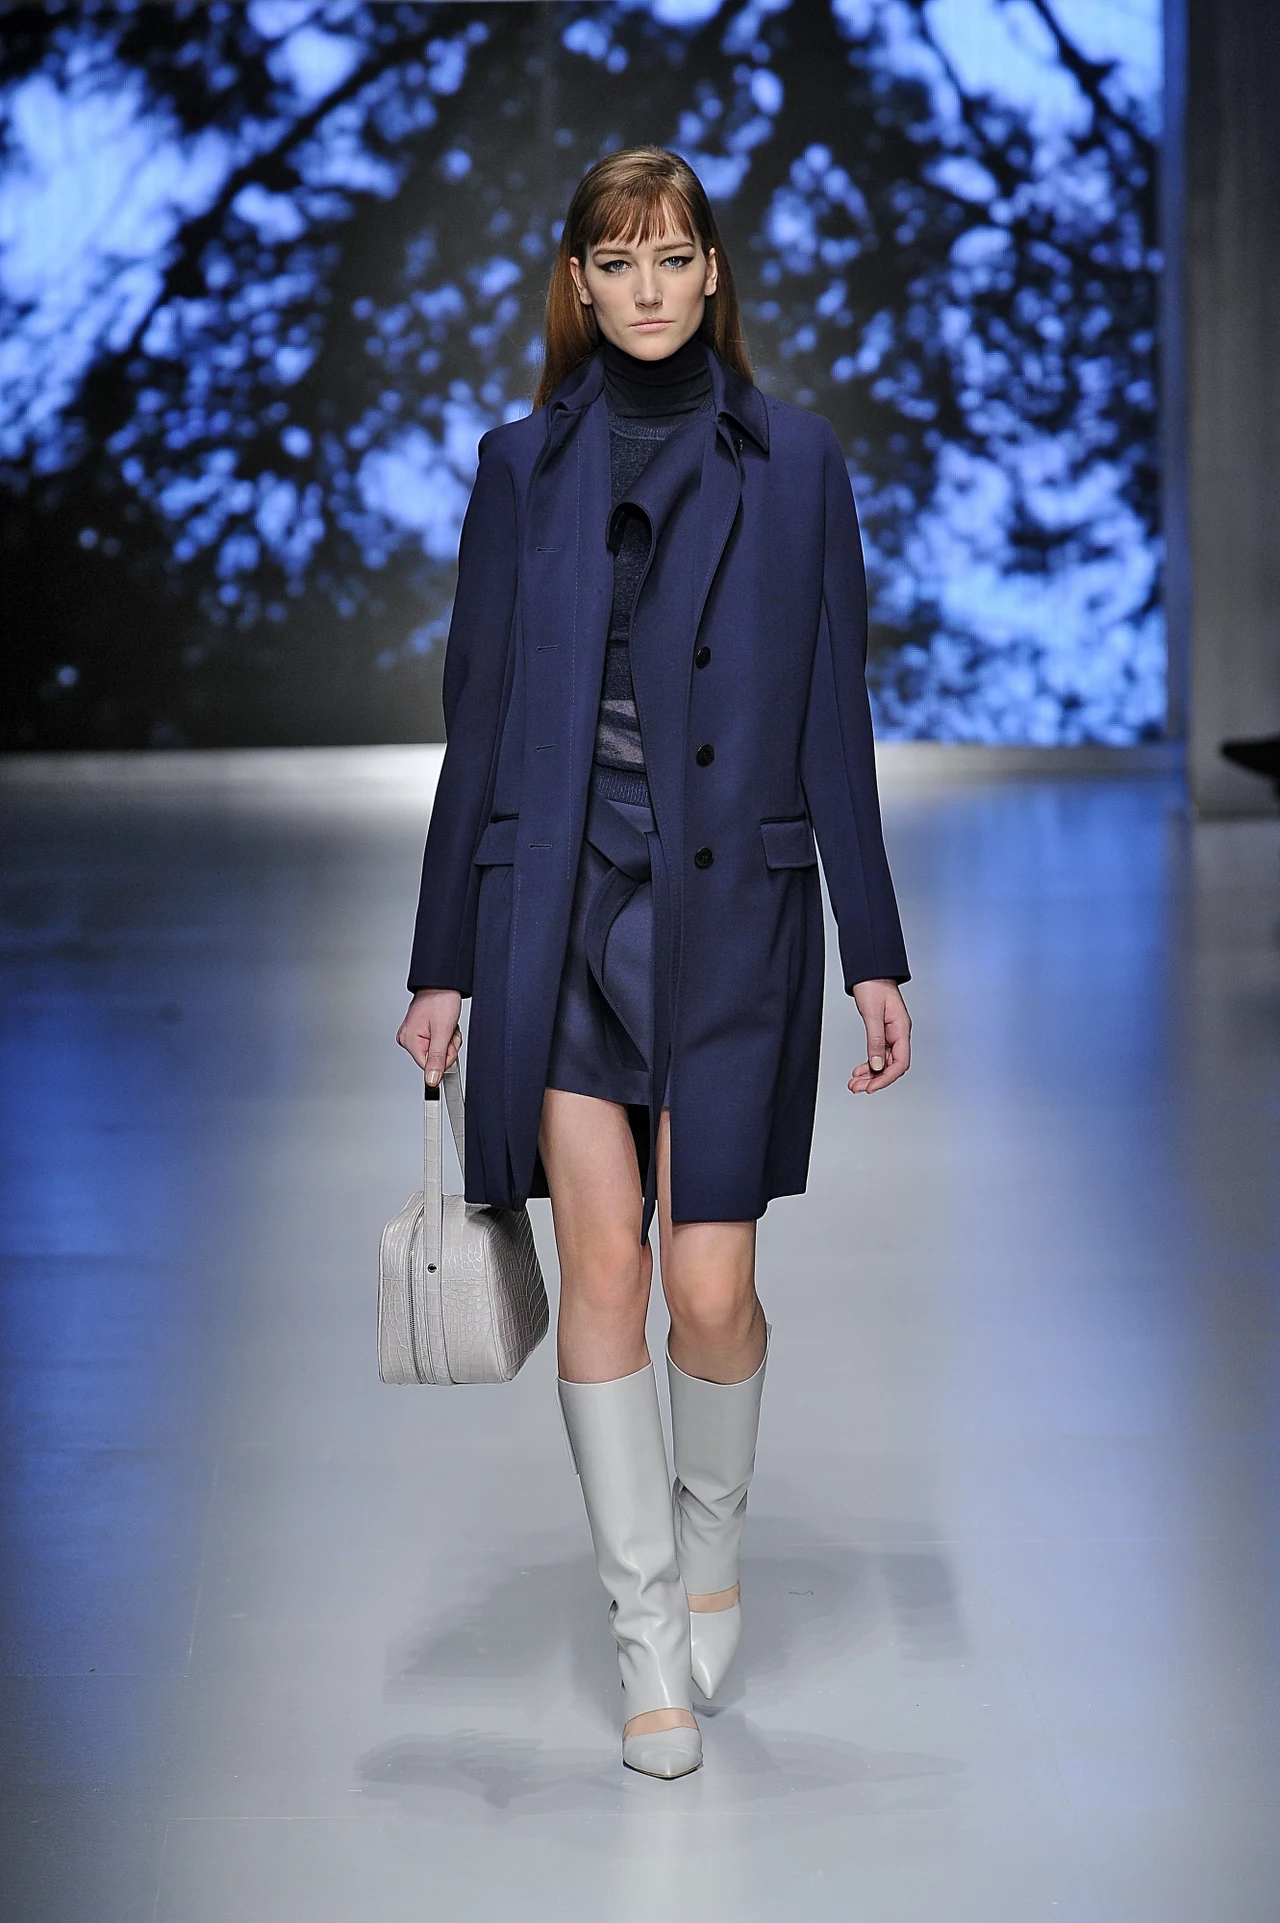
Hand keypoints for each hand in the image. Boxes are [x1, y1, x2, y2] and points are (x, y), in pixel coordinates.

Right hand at [397, 988, 462, 1085]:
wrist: (443, 984)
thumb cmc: (441, 1000)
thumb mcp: (443, 1032)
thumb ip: (437, 1059)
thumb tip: (431, 1080)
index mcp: (409, 1041)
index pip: (429, 1066)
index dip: (443, 1057)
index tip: (447, 1041)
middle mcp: (408, 1039)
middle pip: (433, 1059)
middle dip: (447, 1046)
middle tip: (448, 1030)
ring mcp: (414, 1035)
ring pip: (437, 1051)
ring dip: (447, 1040)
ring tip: (446, 1025)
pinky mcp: (420, 1031)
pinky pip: (436, 1042)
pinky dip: (445, 1035)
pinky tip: (444, 1024)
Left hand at [848, 978, 910, 1093]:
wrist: (870, 972)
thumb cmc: (873, 986)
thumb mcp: (872, 1014)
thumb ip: (875, 1040)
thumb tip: (875, 1064)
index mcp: (901, 1029)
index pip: (900, 1062)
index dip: (886, 1078)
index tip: (871, 1087)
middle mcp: (899, 1034)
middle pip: (891, 1066)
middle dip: (875, 1079)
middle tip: (857, 1088)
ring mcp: (891, 1034)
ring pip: (883, 1062)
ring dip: (870, 1075)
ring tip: (854, 1083)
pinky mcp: (883, 1032)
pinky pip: (878, 1054)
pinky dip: (868, 1064)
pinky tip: (859, 1071)